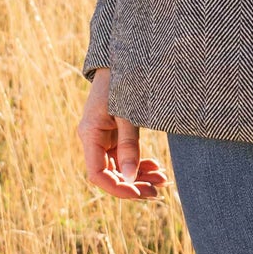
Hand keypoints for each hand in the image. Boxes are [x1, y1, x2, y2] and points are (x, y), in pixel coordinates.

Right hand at [78, 69, 168, 200]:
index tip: (140, 193)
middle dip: (133, 185)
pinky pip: (123, 158)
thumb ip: (129, 145)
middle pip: (109, 174)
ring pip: (118, 168)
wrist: (120, 60)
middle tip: (158, 193)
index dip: (118, 188)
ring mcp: (102, 138)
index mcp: (90, 134)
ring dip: (139, 176)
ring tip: (162, 180)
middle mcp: (92, 140)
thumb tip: (131, 178)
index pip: (97, 174)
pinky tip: (155, 168)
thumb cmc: (124, 82)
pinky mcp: (113, 135)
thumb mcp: (128, 114)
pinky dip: (139, 164)